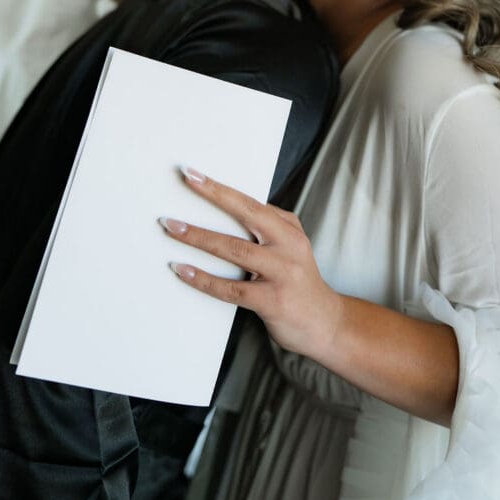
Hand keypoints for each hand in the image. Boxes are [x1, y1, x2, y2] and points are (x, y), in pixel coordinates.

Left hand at [159, 168, 340, 359]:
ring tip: (173, 227)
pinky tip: (183, 269)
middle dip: (213, 196)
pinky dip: (203, 278)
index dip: (221, 188)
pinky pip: (229, 288)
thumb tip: (227, 208)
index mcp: (289, 230)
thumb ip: (268, 228)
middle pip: (246, 214)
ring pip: (233, 249)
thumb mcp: (292, 247)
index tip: (194, 174)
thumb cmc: (299, 282)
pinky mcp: (272, 301)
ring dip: (198, 237)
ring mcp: (281, 273)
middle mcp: (288, 246)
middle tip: (185, 182)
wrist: (327, 325)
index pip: (251, 202)